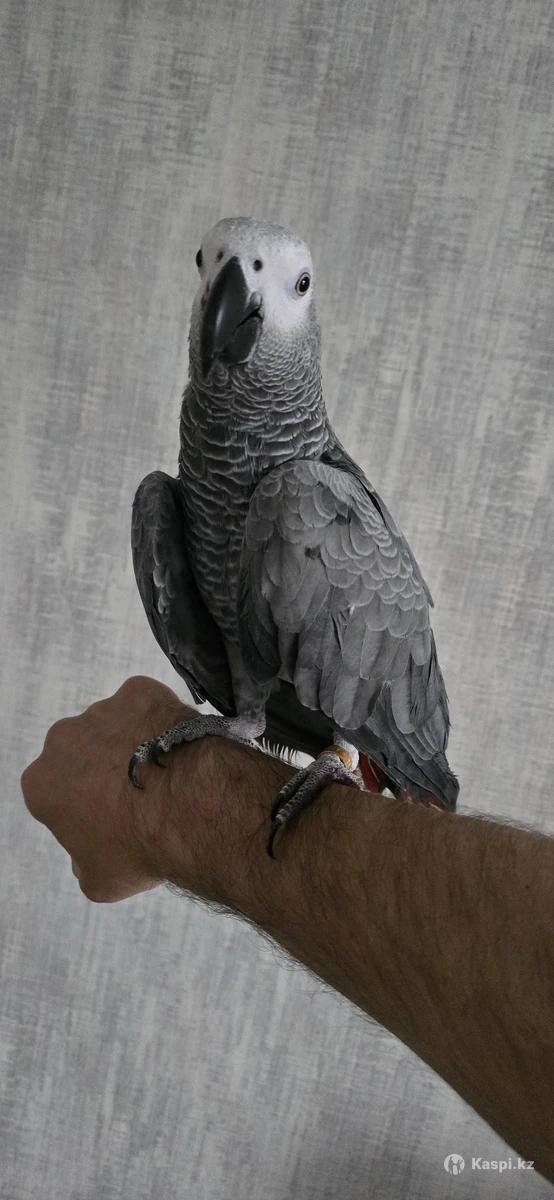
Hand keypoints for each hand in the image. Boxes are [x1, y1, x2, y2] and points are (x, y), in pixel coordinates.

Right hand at [20, 676, 207, 902]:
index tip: (109, 819)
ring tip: (166, 772)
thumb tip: (87, 856)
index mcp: (41, 784)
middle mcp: (62, 741)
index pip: (56, 794)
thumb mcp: (100, 880)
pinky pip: (147, 705)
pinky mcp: (138, 691)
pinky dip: (159, 720)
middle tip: (139, 793)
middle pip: (80, 754)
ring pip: (114, 727)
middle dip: (102, 769)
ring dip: (132, 743)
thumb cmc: (141, 849)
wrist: (192, 807)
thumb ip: (83, 863)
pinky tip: (179, 745)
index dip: (82, 807)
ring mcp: (101, 711)